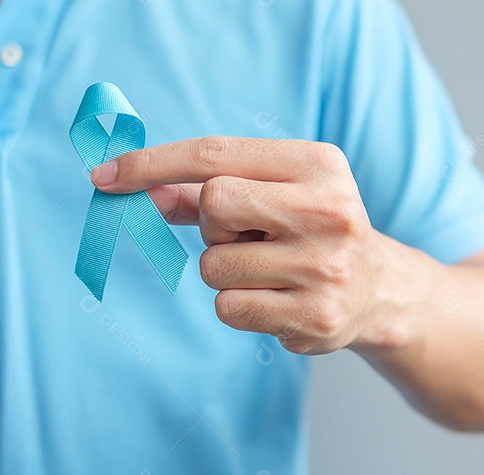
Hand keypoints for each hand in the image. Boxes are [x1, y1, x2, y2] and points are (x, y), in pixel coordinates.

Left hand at [91, 137, 417, 354]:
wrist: (377, 289)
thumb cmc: (308, 229)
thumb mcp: (271, 192)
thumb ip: (204, 188)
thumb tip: (137, 189)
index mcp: (320, 164)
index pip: (216, 154)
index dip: (153, 163)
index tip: (106, 176)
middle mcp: (329, 210)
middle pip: (214, 203)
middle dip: (212, 225)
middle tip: (246, 235)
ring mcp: (324, 266)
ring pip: (214, 265)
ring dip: (225, 271)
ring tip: (269, 269)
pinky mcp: (314, 315)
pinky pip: (228, 307)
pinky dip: (238, 305)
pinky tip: (276, 299)